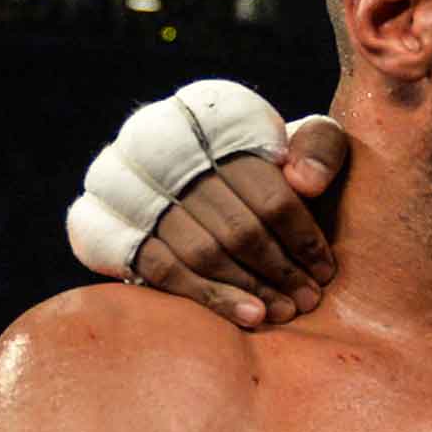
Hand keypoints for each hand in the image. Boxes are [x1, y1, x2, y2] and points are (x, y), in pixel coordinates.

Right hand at [65, 80, 349, 324]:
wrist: (192, 169)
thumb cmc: (262, 160)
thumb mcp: (297, 139)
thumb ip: (319, 147)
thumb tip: (306, 181)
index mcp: (213, 116)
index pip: (267, 190)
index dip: (302, 235)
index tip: (327, 268)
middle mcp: (160, 143)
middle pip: (235, 226)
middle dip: (279, 270)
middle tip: (309, 300)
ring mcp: (126, 183)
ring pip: (201, 252)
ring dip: (248, 289)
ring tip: (284, 312)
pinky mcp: (104, 222)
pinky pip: (163, 270)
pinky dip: (209, 296)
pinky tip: (248, 315)